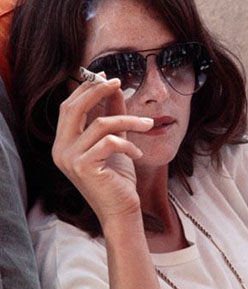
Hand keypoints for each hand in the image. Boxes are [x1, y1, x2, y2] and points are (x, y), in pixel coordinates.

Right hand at [52, 77, 152, 226]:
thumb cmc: (118, 179)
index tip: (107, 77)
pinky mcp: (84, 167)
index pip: (69, 107)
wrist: (122, 210)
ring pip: (99, 124)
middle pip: (74, 108)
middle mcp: (60, 150)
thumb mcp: (115, 141)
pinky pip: (110, 141)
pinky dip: (128, 144)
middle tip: (119, 82)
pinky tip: (137, 154)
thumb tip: (114, 88)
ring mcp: (69, 159)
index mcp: (63, 143)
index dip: (86, 89)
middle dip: (97, 90)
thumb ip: (112, 115)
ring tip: (147, 124)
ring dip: (128, 120)